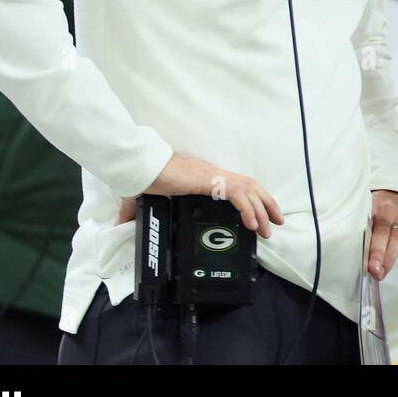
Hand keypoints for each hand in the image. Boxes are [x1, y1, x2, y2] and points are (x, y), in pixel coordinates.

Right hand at [143, 153, 284, 239]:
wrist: (138, 167)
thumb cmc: (143, 177)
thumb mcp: (145, 198)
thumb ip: (136, 211)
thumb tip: (121, 223)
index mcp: (205, 178)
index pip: (237, 186)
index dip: (252, 199)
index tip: (260, 214)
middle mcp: (214, 175)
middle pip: (251, 187)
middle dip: (267, 205)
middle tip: (276, 223)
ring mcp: (214, 176)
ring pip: (249, 191)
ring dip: (262, 210)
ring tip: (268, 229)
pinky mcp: (210, 181)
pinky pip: (237, 195)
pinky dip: (248, 209)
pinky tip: (252, 224)